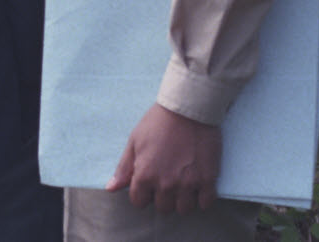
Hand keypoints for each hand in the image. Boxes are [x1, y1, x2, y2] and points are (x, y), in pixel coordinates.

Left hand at [107, 103, 221, 213]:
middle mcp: (165, 184)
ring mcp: (188, 184)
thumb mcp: (134, 142)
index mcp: (144, 175)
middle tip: (167, 180)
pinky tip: (199, 184)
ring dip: (182, 200)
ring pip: (184, 209)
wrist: (188, 109)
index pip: (139, 202)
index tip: (149, 183)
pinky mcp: (208, 179)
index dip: (143, 193)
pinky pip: (206, 204)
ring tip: (183, 184)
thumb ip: (124, 168)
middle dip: (162, 197)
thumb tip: (111, 188)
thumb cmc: (157, 122)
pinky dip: (202, 198)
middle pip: (163, 208)